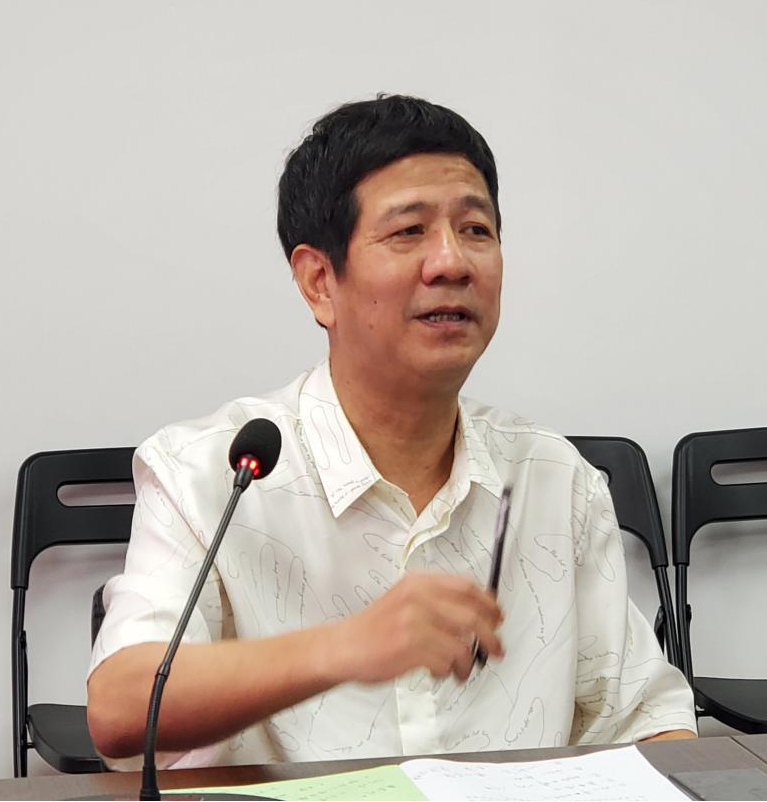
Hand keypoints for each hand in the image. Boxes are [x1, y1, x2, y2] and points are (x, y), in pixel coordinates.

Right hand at [332, 573, 503, 683]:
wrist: (344, 646)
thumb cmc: (376, 627)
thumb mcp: (405, 599)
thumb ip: (436, 600)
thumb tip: (476, 612)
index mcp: (419, 583)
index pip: (467, 587)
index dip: (489, 603)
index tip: (497, 617)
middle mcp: (418, 598)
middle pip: (472, 615)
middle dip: (491, 637)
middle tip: (496, 649)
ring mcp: (414, 623)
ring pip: (462, 644)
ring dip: (469, 662)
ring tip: (463, 669)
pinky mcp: (409, 648)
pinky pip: (446, 662)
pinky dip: (449, 671)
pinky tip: (441, 673)